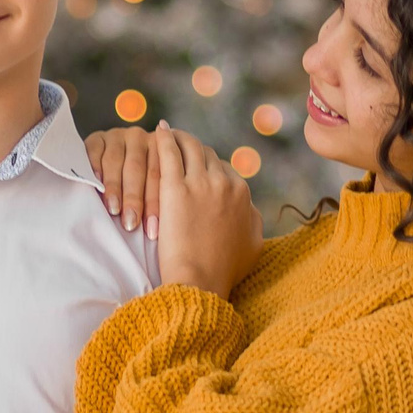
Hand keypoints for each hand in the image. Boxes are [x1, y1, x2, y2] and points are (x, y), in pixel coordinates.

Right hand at [84, 125, 163, 236]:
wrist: (106, 169)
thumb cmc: (134, 189)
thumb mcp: (151, 188)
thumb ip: (159, 197)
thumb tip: (158, 229)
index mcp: (160, 148)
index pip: (158, 177)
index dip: (155, 205)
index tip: (152, 229)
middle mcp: (140, 138)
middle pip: (137, 169)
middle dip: (134, 199)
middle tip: (131, 223)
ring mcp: (118, 135)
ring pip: (116, 162)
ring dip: (114, 187)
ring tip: (114, 209)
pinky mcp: (97, 137)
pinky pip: (95, 152)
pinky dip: (95, 168)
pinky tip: (95, 185)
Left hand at [153, 123, 260, 296]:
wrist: (200, 282)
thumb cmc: (224, 270)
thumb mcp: (253, 244)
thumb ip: (253, 220)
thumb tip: (250, 209)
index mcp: (242, 193)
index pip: (224, 168)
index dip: (209, 166)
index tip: (197, 167)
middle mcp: (224, 182)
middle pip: (207, 154)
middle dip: (194, 150)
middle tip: (180, 145)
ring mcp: (200, 183)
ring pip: (190, 147)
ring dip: (179, 137)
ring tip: (168, 132)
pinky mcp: (175, 188)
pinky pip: (169, 152)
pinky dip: (165, 137)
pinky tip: (158, 130)